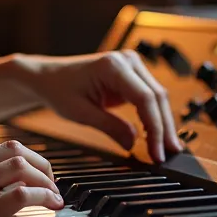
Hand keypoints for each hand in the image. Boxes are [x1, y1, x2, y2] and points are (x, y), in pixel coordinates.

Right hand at [0, 140, 62, 216]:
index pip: (0, 148)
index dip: (25, 158)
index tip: (36, 173)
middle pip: (15, 150)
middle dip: (41, 163)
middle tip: (51, 182)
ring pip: (22, 167)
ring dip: (46, 179)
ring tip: (54, 195)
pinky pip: (21, 195)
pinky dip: (43, 196)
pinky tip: (51, 205)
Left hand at [13, 50, 182, 163]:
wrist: (49, 77)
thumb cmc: (59, 89)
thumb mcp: (81, 113)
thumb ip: (111, 128)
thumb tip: (134, 144)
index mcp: (113, 66)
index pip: (145, 98)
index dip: (155, 128)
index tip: (157, 152)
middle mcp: (127, 61)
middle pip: (157, 97)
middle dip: (164, 129)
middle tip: (167, 155)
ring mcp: (132, 65)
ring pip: (158, 97)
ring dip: (163, 124)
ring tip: (166, 149)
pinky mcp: (132, 75)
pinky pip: (150, 97)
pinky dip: (154, 117)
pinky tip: (158, 136)